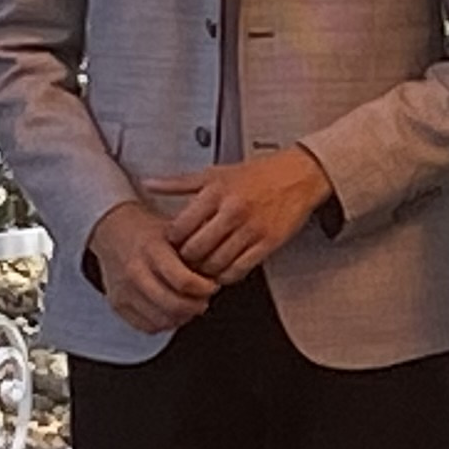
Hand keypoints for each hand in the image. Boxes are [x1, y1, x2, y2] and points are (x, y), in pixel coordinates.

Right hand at [84, 200, 215, 333]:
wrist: (114, 232)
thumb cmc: (151, 233)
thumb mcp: (178, 231)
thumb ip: (198, 252)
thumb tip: (221, 275)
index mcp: (152, 250)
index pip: (183, 280)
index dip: (205, 288)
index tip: (213, 285)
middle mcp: (134, 271)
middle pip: (173, 304)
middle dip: (196, 306)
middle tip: (204, 299)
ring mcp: (123, 290)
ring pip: (161, 319)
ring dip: (183, 317)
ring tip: (190, 305)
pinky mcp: (116, 304)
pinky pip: (146, 326)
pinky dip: (165, 323)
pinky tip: (173, 311)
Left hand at [140, 147, 332, 287]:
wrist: (300, 175)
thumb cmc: (258, 174)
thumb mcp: (215, 173)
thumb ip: (179, 182)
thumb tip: (149, 184)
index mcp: (216, 193)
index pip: (180, 228)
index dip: (172, 241)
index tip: (174, 244)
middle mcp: (233, 211)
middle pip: (195, 250)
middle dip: (187, 259)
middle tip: (186, 259)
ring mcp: (252, 229)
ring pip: (216, 263)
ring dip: (206, 270)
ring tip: (204, 265)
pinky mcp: (269, 242)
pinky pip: (240, 269)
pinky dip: (227, 275)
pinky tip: (224, 269)